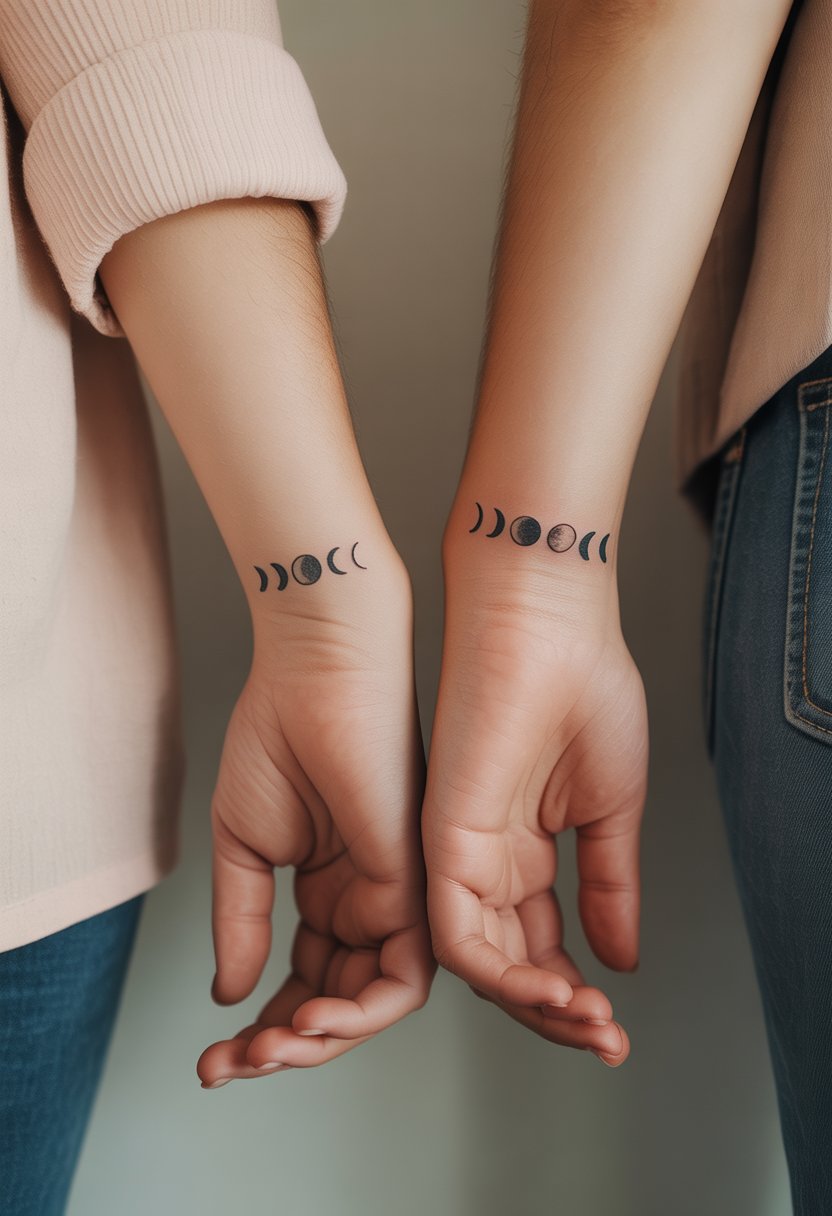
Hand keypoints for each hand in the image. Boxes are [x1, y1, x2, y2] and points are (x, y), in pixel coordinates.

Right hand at [196, 557, 433, 1086]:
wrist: (315, 672)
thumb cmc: (278, 734)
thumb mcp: (244, 845)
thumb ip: (243, 922)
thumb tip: (230, 995)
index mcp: (327, 888)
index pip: (302, 981)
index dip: (261, 1028)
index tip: (212, 1060)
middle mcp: (366, 898)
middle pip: (336, 1003)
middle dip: (286, 1048)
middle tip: (231, 1067)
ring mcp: (394, 894)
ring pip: (372, 1002)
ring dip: (322, 1042)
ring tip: (265, 1051)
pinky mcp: (416, 883)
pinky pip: (404, 973)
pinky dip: (362, 1010)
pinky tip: (309, 1022)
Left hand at [422, 536, 646, 1065]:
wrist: (546, 621)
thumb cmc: (583, 686)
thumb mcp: (609, 805)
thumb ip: (608, 884)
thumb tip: (621, 957)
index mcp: (524, 849)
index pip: (540, 947)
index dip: (573, 995)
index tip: (614, 1029)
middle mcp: (486, 860)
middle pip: (510, 966)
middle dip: (555, 1015)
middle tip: (603, 1042)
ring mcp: (460, 852)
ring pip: (482, 964)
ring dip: (534, 1005)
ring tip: (587, 1023)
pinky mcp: (441, 838)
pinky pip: (458, 932)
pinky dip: (504, 973)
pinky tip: (554, 990)